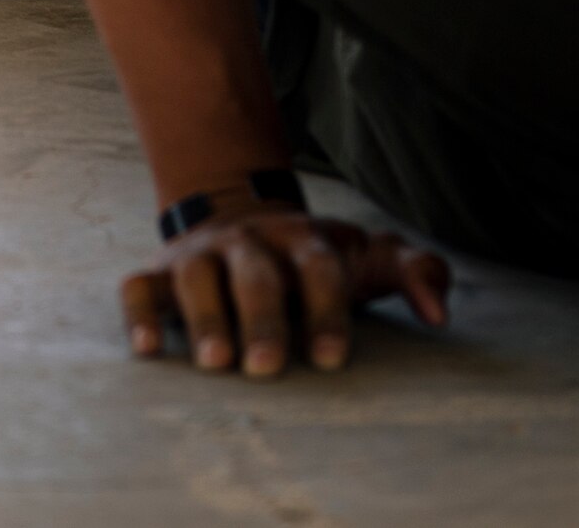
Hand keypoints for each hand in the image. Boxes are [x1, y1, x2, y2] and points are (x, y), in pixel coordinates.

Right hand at [121, 207, 449, 377]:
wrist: (237, 210)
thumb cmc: (313, 256)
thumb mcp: (369, 255)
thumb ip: (415, 271)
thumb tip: (440, 315)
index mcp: (304, 240)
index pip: (318, 268)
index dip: (325, 310)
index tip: (331, 359)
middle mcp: (249, 242)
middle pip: (255, 273)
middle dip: (262, 318)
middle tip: (268, 367)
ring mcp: (200, 254)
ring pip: (196, 276)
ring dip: (205, 317)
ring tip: (216, 363)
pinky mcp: (159, 270)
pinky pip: (138, 286)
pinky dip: (139, 314)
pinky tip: (148, 349)